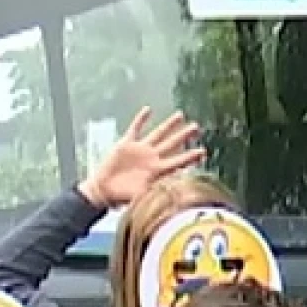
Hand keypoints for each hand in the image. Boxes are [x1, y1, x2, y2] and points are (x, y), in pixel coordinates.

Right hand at [76, 108, 204, 208]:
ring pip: (158, 134)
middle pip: (172, 144)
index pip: (178, 161)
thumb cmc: (122, 197)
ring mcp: (140, 150)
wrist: (104, 190)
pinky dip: (140, 119)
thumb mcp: (141, 196)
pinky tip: (148, 109)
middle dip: (184, 135)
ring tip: (180, 115)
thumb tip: (170, 193)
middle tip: (196, 127)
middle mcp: (151, 158)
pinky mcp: (126, 144)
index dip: (190, 156)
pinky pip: (135, 129)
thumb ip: (155, 193)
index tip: (203, 151)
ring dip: (168, 125)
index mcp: (157, 170)